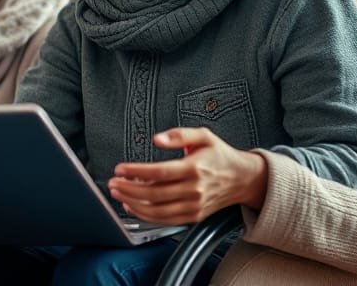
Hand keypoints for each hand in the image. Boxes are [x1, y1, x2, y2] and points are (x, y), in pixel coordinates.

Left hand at [107, 127, 267, 225]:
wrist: (243, 179)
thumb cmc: (221, 156)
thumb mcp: (203, 136)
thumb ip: (178, 135)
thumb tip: (157, 139)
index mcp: (194, 168)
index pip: (159, 172)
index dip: (136, 171)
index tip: (120, 168)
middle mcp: (194, 190)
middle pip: (154, 193)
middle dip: (128, 189)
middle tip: (113, 182)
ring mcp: (194, 206)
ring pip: (157, 210)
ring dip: (133, 204)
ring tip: (118, 194)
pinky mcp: (193, 216)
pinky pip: (165, 221)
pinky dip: (146, 216)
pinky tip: (133, 206)